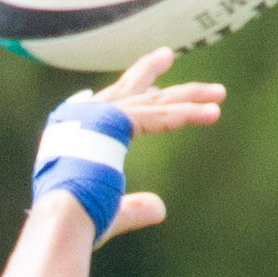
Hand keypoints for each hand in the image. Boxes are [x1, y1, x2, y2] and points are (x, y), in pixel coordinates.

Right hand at [87, 48, 224, 244]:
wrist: (60, 218)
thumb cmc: (72, 221)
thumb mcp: (106, 209)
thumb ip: (134, 208)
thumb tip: (161, 209)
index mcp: (72, 133)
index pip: (105, 107)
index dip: (130, 93)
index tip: (151, 86)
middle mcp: (81, 117)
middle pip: (126, 91)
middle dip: (150, 72)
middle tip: (167, 55)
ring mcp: (97, 115)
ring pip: (151, 102)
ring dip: (188, 98)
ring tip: (218, 93)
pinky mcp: (115, 121)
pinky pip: (158, 116)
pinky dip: (186, 115)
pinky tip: (212, 113)